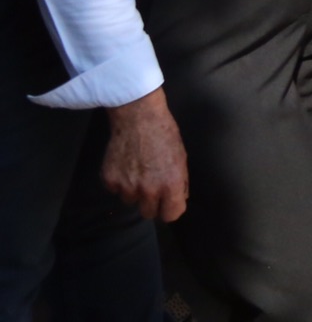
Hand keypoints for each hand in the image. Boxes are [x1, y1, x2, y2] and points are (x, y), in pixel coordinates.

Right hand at [104, 89, 188, 221]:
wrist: (138, 117)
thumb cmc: (164, 134)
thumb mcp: (181, 157)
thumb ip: (180, 181)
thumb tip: (179, 198)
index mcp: (171, 184)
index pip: (171, 215)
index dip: (170, 209)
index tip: (169, 202)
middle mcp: (148, 190)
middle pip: (149, 214)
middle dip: (152, 203)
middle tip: (152, 186)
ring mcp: (126, 186)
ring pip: (130, 202)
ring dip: (134, 192)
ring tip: (138, 170)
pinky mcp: (109, 180)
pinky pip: (115, 191)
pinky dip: (119, 182)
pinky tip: (125, 165)